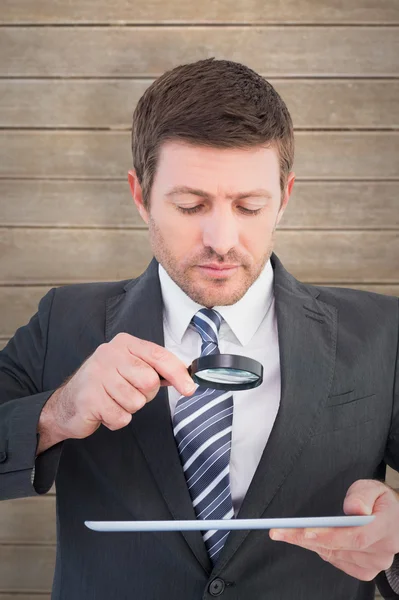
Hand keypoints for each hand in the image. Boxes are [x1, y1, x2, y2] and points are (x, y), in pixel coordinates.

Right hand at [37, 332, 195, 452]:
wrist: (69, 403)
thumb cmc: (106, 384)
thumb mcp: (130, 367)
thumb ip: (155, 368)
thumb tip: (186, 377)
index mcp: (124, 344)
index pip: (159, 356)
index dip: (178, 374)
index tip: (190, 389)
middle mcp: (109, 354)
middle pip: (149, 382)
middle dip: (144, 395)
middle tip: (128, 393)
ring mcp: (97, 375)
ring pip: (136, 402)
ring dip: (128, 408)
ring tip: (114, 401)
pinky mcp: (89, 398)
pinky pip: (121, 417)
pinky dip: (116, 420)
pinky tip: (104, 410)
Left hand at [269, 479, 398, 580]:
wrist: (394, 521)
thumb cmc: (380, 502)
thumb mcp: (373, 487)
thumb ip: (362, 495)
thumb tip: (354, 509)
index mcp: (386, 527)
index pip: (356, 536)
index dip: (329, 536)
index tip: (305, 531)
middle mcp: (382, 551)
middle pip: (339, 547)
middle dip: (305, 538)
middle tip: (279, 531)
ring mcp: (374, 564)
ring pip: (334, 555)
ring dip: (308, 544)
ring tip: (286, 532)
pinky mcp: (365, 571)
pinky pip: (336, 561)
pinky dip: (321, 550)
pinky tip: (310, 540)